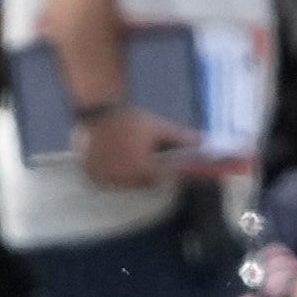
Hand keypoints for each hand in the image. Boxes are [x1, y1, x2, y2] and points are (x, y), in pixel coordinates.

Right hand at [75, 105, 195, 188]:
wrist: (100, 113)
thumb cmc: (132, 120)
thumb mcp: (160, 127)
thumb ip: (183, 138)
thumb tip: (204, 143)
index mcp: (142, 168)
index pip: (161, 178)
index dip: (163, 169)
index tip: (161, 160)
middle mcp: (123, 177)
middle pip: (142, 182)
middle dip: (146, 171)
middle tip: (143, 155)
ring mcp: (106, 178)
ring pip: (124, 183)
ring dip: (129, 174)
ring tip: (128, 155)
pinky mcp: (93, 176)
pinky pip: (108, 182)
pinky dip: (112, 174)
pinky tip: (113, 159)